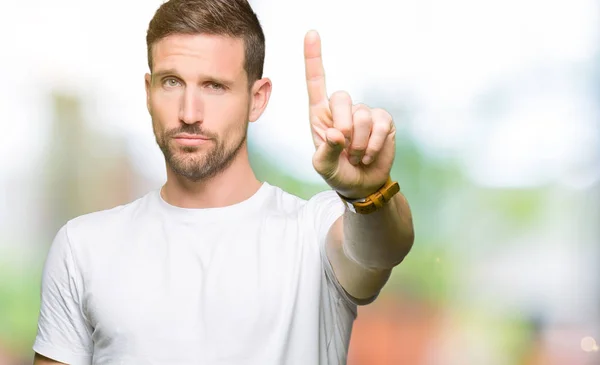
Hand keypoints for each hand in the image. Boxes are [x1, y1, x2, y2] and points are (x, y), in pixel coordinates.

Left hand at [303, 30, 395, 198]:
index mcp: (320, 115)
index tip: (311, 33)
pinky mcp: (383, 121)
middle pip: (341, 97)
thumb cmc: (337, 172)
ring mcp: (364, 113)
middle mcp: (342, 109)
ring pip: (362, 116)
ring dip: (358, 143)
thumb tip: (336, 134)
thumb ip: (325, 151)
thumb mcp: (323, 167)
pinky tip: (368, 155)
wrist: (361, 185)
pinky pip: (380, 125)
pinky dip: (373, 144)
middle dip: (342, 125)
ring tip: (356, 156)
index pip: (316, 82)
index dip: (313, 58)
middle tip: (344, 148)